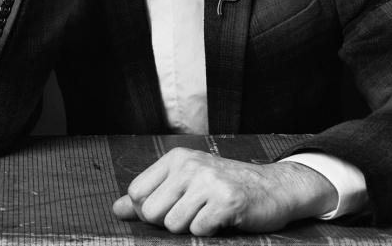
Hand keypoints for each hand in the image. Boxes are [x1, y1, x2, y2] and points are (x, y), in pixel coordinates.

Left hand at [112, 147, 337, 235]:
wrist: (274, 188)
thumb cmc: (224, 187)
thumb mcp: (185, 183)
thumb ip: (149, 195)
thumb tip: (117, 209)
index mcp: (176, 159)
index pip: (137, 193)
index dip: (147, 211)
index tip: (169, 208)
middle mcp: (190, 166)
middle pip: (151, 212)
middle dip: (168, 222)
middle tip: (191, 214)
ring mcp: (209, 182)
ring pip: (174, 225)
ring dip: (190, 228)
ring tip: (207, 216)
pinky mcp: (227, 202)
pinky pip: (199, 231)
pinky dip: (209, 232)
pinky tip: (222, 220)